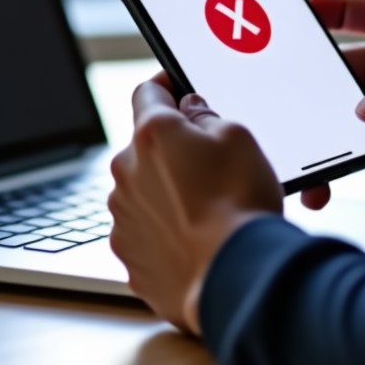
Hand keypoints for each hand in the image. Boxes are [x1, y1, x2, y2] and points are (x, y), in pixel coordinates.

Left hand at [108, 72, 282, 334]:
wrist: (236, 277)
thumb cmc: (240, 204)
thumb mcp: (240, 138)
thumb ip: (208, 117)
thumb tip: (193, 112)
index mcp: (153, 135)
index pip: (148, 92)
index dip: (166, 87)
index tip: (176, 89)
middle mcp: (126, 173)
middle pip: (147, 148)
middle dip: (174, 151)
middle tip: (212, 164)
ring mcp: (124, 218)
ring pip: (145, 191)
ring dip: (169, 192)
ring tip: (210, 208)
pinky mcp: (130, 256)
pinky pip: (147, 232)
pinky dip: (167, 231)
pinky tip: (199, 238)